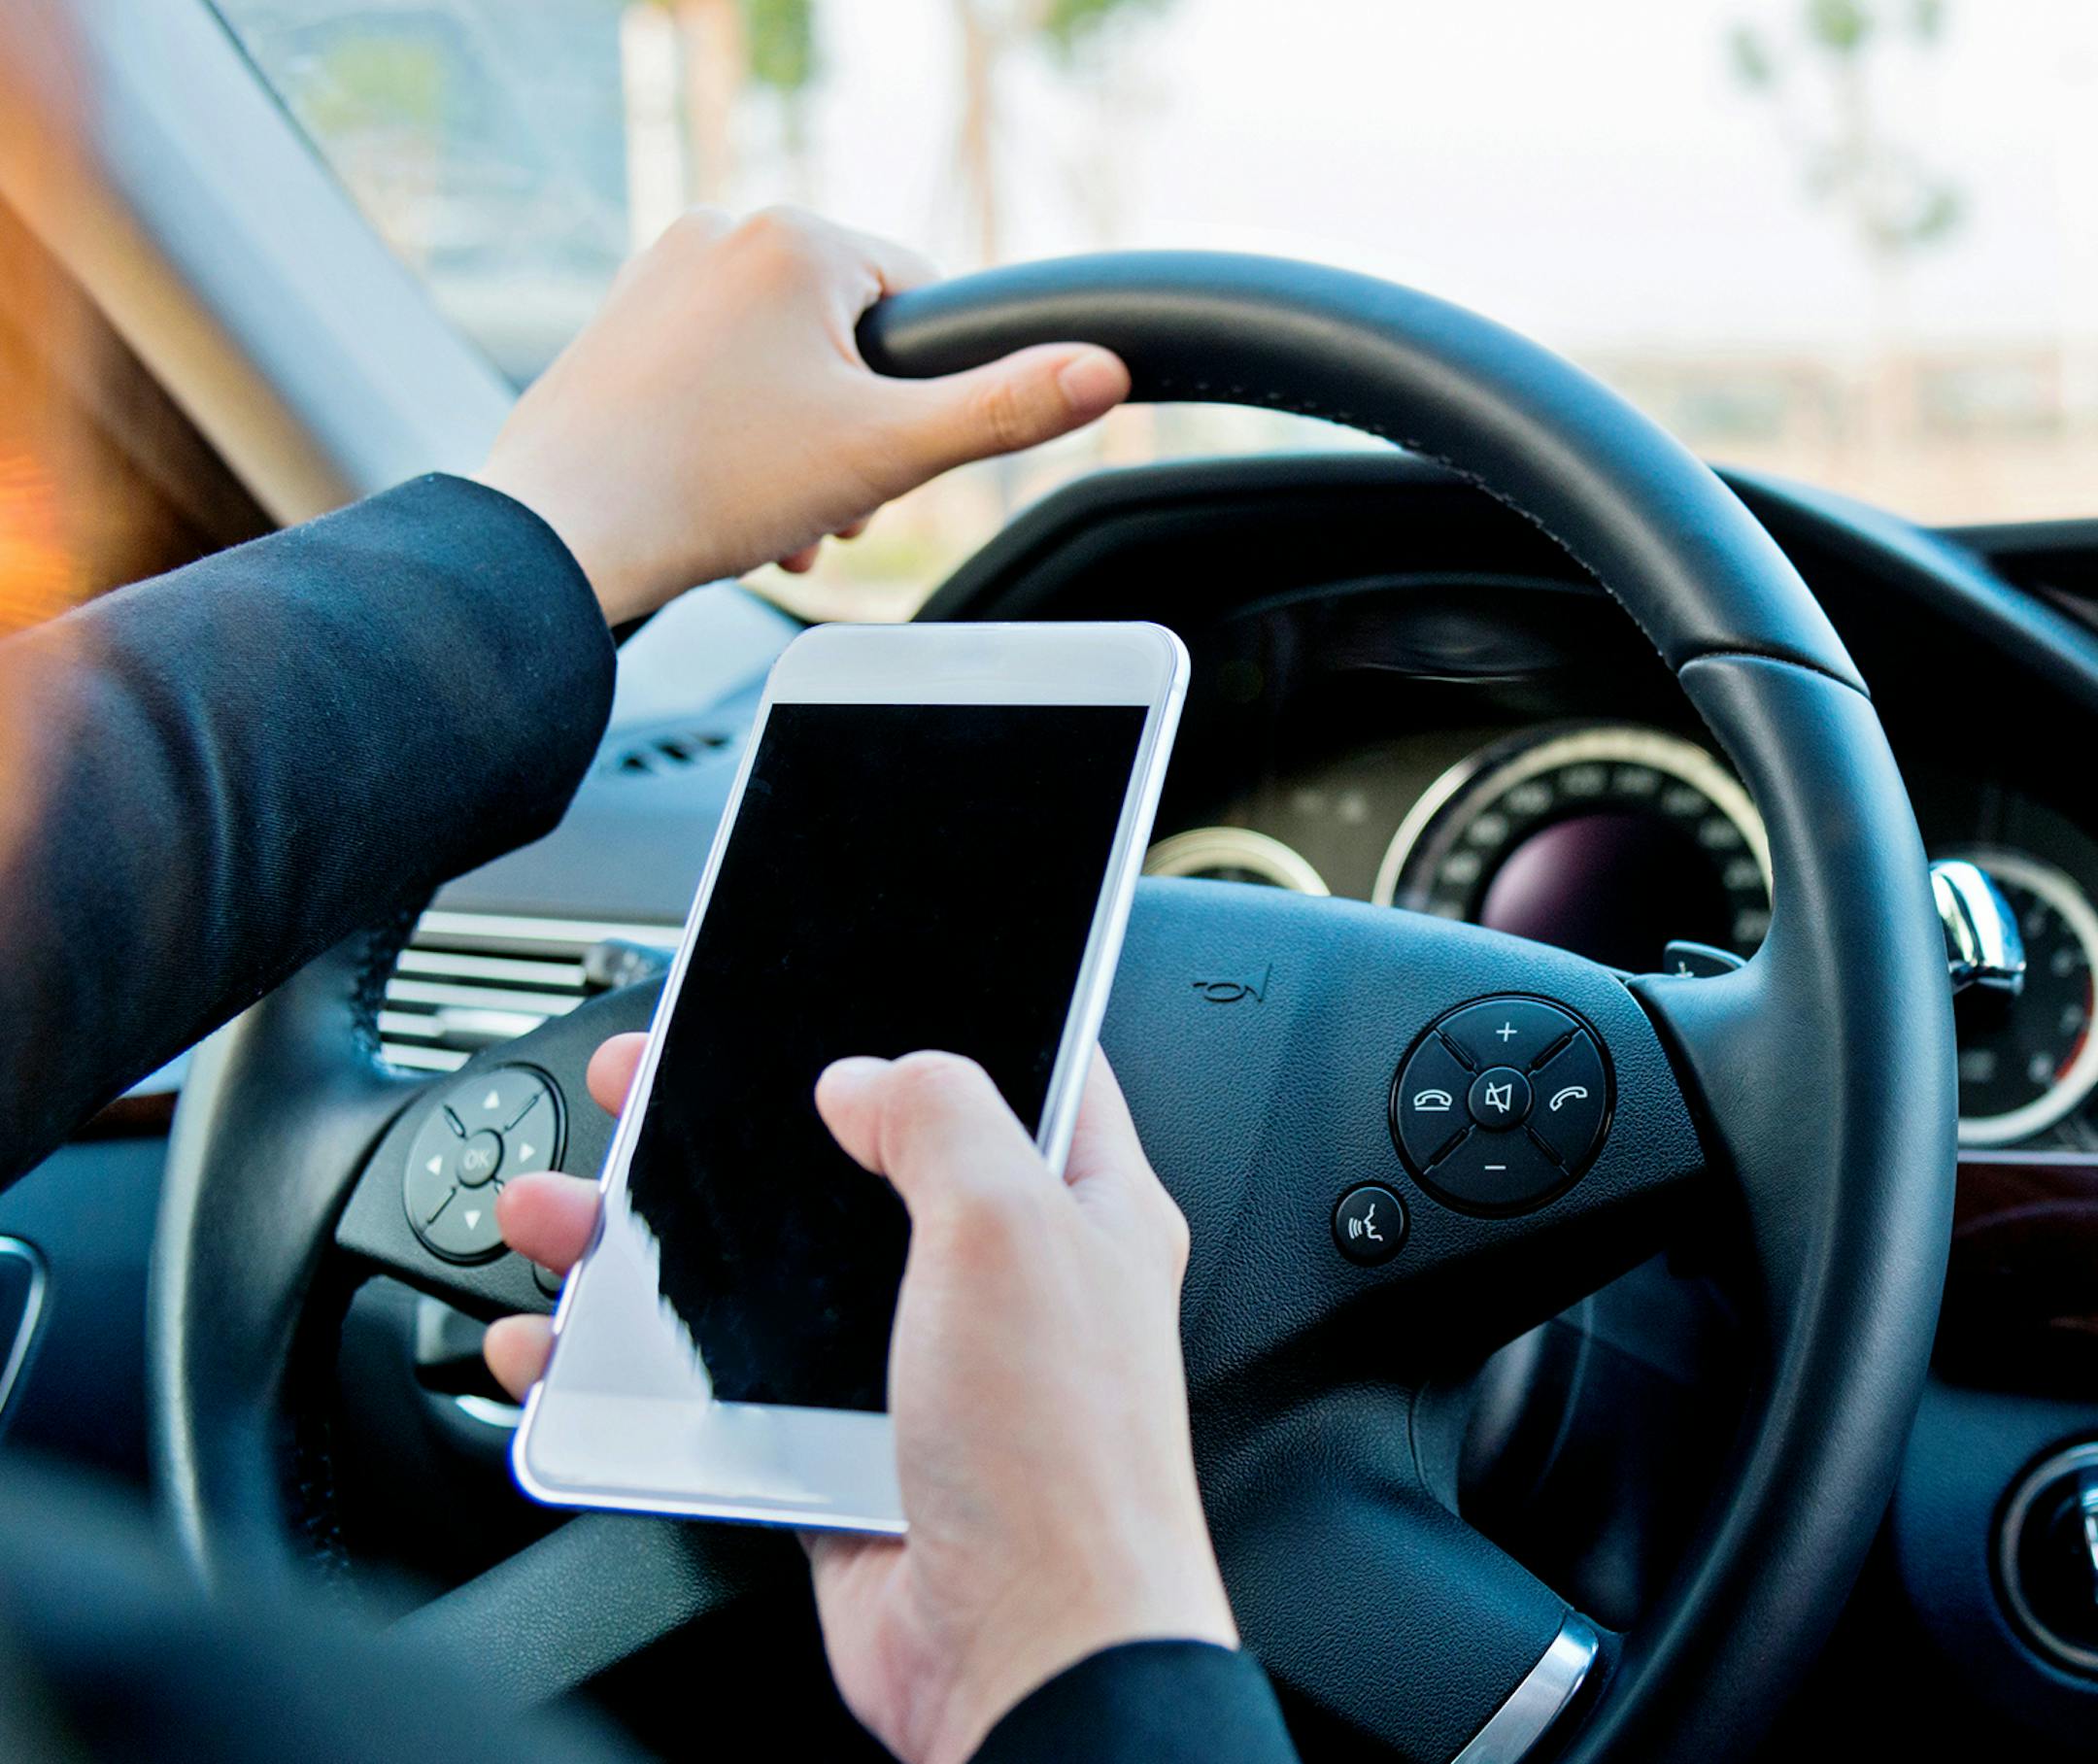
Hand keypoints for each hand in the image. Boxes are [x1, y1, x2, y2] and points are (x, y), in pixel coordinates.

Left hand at [473, 208, 1130, 625]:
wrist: (562, 534)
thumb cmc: (710, 485)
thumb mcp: (886, 454)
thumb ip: (1001, 410)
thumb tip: (1102, 372)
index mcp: (795, 238)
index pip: (919, 301)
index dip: (919, 395)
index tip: (884, 456)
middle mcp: (721, 233)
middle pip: (847, 339)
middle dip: (853, 433)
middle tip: (826, 503)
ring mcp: (660, 275)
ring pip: (782, 363)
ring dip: (800, 448)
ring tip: (772, 515)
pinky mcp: (620, 324)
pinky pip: (718, 371)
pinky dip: (736, 435)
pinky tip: (721, 498)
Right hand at [486, 1040, 1235, 1763]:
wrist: (1027, 1660)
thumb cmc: (1062, 1461)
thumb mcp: (1010, 1229)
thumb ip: (942, 1117)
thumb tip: (870, 1074)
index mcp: (1074, 1203)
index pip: (1023, 1068)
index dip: (938, 1016)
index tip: (846, 981)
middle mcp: (997, 1276)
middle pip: (854, 1160)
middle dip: (742, 1119)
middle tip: (652, 1083)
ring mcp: (912, 1364)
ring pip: (767, 1269)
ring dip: (654, 1237)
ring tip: (562, 1206)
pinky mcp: (838, 1443)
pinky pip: (725, 1380)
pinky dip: (638, 1360)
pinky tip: (566, 1337)